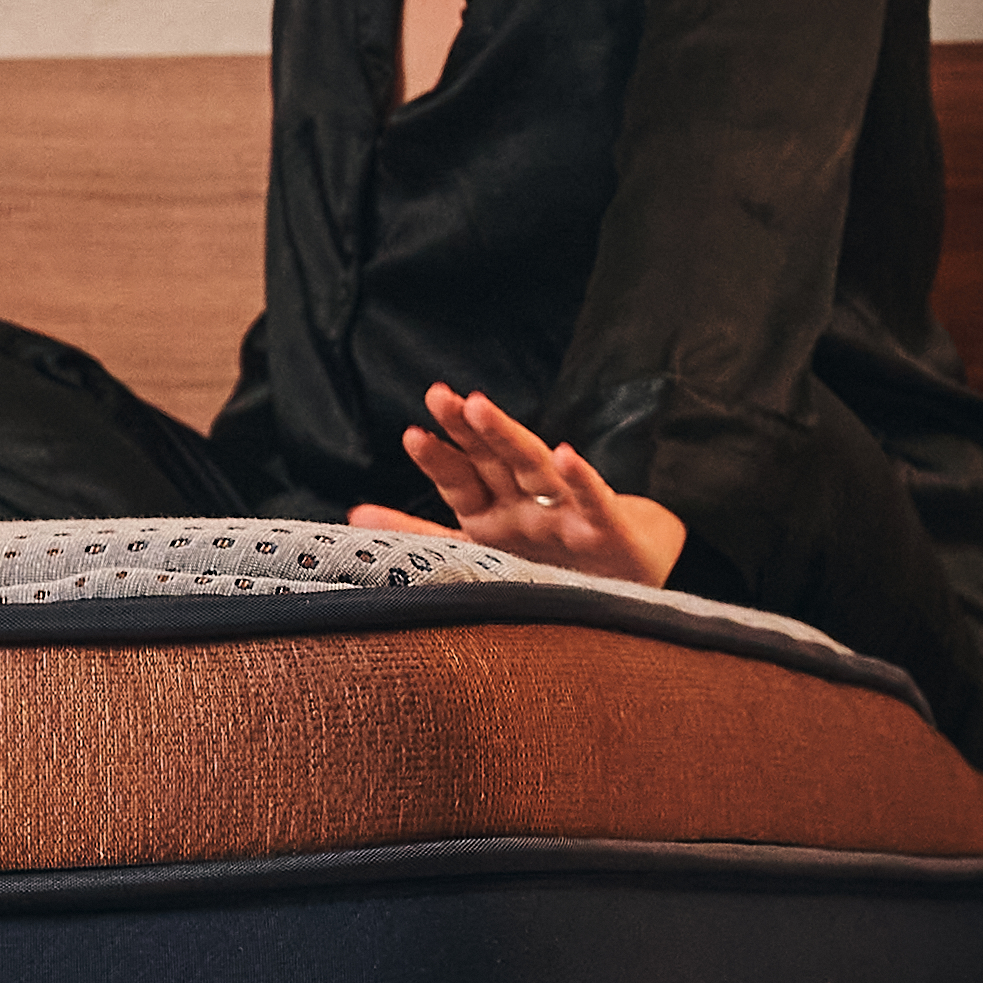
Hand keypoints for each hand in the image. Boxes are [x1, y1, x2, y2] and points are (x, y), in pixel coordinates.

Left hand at [347, 383, 688, 586]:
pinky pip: (591, 500)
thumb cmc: (553, 562)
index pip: (459, 478)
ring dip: (507, 438)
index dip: (438, 457)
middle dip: (466, 429)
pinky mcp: (603, 529)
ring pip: (532, 468)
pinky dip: (580, 478)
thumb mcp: (480, 550)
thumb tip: (354, 517)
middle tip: (438, 395)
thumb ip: (420, 534)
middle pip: (492, 460)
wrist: (628, 587)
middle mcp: (525, 504)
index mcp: (491, 512)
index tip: (414, 432)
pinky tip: (565, 454)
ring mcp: (564, 513)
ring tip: (478, 409)